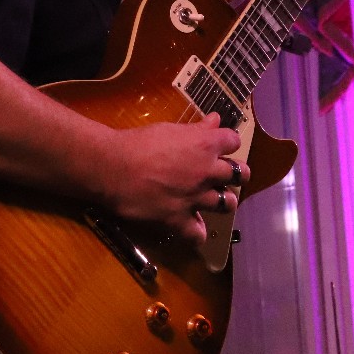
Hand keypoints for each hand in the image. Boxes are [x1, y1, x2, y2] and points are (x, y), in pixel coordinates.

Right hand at [101, 114, 242, 244]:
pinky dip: (197, 233)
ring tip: (212, 200)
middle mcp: (207, 172)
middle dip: (235, 174)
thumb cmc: (139, 142)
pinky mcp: (179, 219)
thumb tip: (215, 119)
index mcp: (206, 145)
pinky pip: (198, 234)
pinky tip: (192, 228)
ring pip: (226, 203)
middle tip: (223, 175)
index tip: (220, 146)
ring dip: (222, 201)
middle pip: (241, 174)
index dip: (227, 144)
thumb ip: (196, 128)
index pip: (234, 141)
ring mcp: (196, 198)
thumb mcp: (170, 129)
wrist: (113, 166)